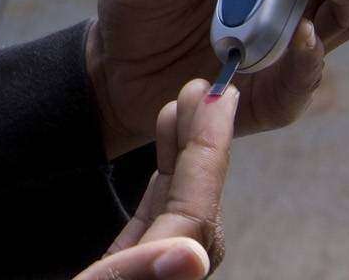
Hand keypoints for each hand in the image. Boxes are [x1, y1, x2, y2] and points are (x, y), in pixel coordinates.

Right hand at [72, 78, 237, 279]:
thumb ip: (132, 274)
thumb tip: (193, 256)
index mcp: (162, 279)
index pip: (194, 212)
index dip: (207, 152)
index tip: (216, 101)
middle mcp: (169, 274)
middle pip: (197, 204)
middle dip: (202, 145)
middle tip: (205, 88)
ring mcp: (154, 272)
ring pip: (182, 210)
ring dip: (184, 156)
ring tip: (183, 105)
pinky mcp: (134, 272)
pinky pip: (161, 221)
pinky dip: (165, 182)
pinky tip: (166, 155)